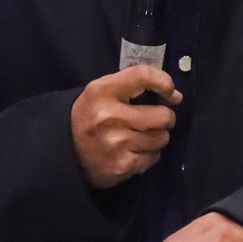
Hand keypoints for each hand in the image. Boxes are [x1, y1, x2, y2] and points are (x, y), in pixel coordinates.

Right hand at [70, 65, 180, 188]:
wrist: (66, 151)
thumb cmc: (92, 115)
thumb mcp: (104, 91)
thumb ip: (135, 85)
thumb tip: (176, 96)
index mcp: (102, 91)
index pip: (143, 75)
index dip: (164, 82)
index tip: (169, 92)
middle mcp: (109, 116)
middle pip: (163, 116)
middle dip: (164, 118)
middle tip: (152, 120)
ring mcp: (116, 143)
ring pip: (161, 138)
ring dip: (157, 137)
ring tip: (140, 136)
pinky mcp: (122, 165)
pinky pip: (154, 157)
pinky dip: (149, 154)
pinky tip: (133, 151)